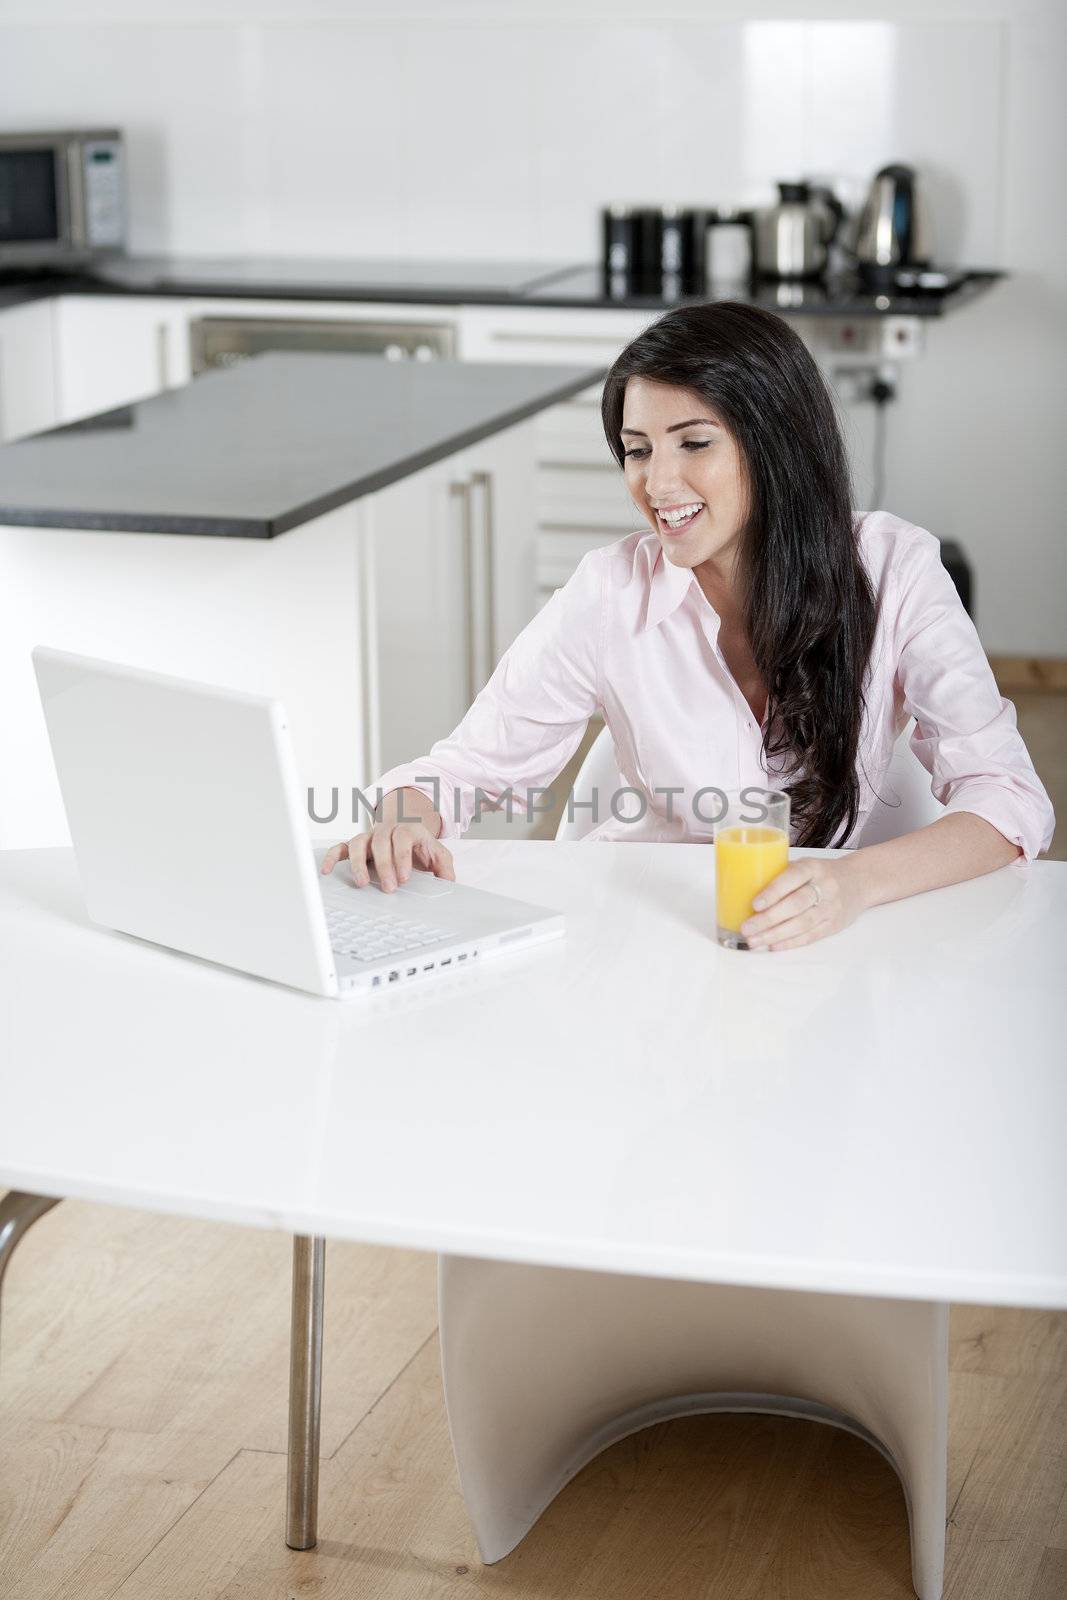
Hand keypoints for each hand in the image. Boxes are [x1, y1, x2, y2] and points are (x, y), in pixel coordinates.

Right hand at [319, 822, 454, 892]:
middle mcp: (386, 831)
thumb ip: (445, 867)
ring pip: (358, 842)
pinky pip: (340, 847)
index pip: (403, 838)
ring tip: (361, 884)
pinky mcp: (356, 845)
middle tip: (388, 888)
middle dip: (384, 865)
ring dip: (358, 863)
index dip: (402, 857)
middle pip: (381, 842)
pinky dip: (331, 857)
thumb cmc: (420, 847)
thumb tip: (449, 882)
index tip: (404, 878)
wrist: (405, 830)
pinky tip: (326, 870)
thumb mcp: (437, 854)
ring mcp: (369, 837)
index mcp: (408, 830)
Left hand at [740, 857, 865, 951]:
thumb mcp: (805, 865)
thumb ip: (781, 875)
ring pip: (802, 923)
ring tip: (754, 940)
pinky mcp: (834, 925)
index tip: (754, 904)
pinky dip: (791, 942)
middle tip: (747, 928)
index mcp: (814, 867)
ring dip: (775, 934)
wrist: (859, 882)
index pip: (793, 877)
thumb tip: (742, 889)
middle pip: (796, 905)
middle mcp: (825, 886)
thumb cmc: (821, 873)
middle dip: (768, 919)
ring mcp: (831, 907)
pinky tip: (773, 946)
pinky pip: (811, 936)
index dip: (774, 892)